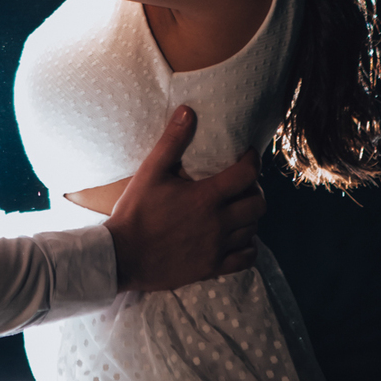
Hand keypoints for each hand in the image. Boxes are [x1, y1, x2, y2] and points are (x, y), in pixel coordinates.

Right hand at [105, 106, 264, 290]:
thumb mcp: (150, 171)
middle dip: (255, 190)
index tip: (247, 154)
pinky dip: (248, 246)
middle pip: (258, 204)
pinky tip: (236, 237)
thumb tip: (188, 111)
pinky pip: (246, 258)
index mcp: (205, 197)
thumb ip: (172, 141)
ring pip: (253, 230)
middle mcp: (218, 223)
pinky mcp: (212, 268)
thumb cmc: (135, 211)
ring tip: (237, 208)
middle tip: (243, 184)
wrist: (123, 256)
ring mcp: (217, 248)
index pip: (247, 174)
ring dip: (250, 217)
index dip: (253, 160)